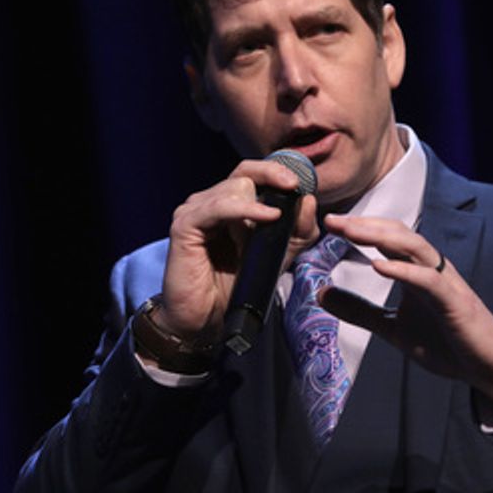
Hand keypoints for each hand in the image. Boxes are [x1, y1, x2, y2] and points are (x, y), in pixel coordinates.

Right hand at [155, 159, 318, 344]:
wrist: (207, 320)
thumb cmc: (235, 288)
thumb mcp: (277, 257)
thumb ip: (296, 232)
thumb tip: (308, 201)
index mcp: (230, 206)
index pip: (252, 174)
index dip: (275, 172)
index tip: (298, 182)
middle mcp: (211, 203)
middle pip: (244, 172)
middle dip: (272, 177)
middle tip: (292, 185)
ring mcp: (196, 211)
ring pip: (235, 187)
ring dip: (259, 206)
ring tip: (268, 231)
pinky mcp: (185, 225)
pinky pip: (219, 206)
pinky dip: (246, 209)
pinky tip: (267, 217)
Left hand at [320, 214, 492, 415]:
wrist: (489, 367)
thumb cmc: (447, 343)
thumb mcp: (392, 328)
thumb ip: (360, 311)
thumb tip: (322, 294)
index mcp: (417, 271)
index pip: (387, 239)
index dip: (360, 227)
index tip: (329, 222)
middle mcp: (431, 269)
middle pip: (398, 234)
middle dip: (364, 225)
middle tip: (333, 220)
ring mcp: (445, 283)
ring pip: (414, 246)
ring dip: (380, 236)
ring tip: (350, 232)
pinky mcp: (455, 302)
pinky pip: (429, 280)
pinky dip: (404, 270)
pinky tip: (379, 266)